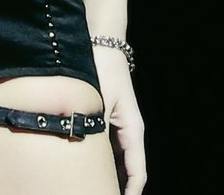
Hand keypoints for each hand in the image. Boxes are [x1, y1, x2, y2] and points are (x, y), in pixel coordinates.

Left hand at [93, 46, 146, 193]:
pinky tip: (89, 172)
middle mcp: (129, 132)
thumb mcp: (98, 103)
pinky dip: (103, 164)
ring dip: (109, 177)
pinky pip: (109, 151)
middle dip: (118, 187)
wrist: (102, 43)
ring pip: (118, 163)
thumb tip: (86, 155)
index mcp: (133, 130)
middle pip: (128, 172)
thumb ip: (93, 129)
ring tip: (94, 188)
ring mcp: (119, 128)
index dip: (131, 193)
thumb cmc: (102, 69)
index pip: (137, 172)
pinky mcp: (108, 122)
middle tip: (99, 194)